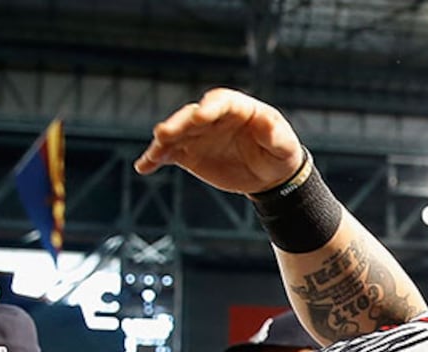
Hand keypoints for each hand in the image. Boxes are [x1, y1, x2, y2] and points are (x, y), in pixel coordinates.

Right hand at [134, 88, 305, 193]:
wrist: (270, 174)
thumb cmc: (279, 152)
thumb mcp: (284, 144)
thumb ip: (274, 132)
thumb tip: (267, 122)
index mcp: (237, 107)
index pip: (219, 102)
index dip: (209, 108)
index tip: (199, 116)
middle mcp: (212, 116)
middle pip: (191, 116)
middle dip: (178, 124)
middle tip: (164, 133)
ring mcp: (198, 134)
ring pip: (176, 133)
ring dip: (163, 141)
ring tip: (154, 152)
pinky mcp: (189, 153)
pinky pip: (169, 154)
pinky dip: (155, 158)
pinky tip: (143, 166)